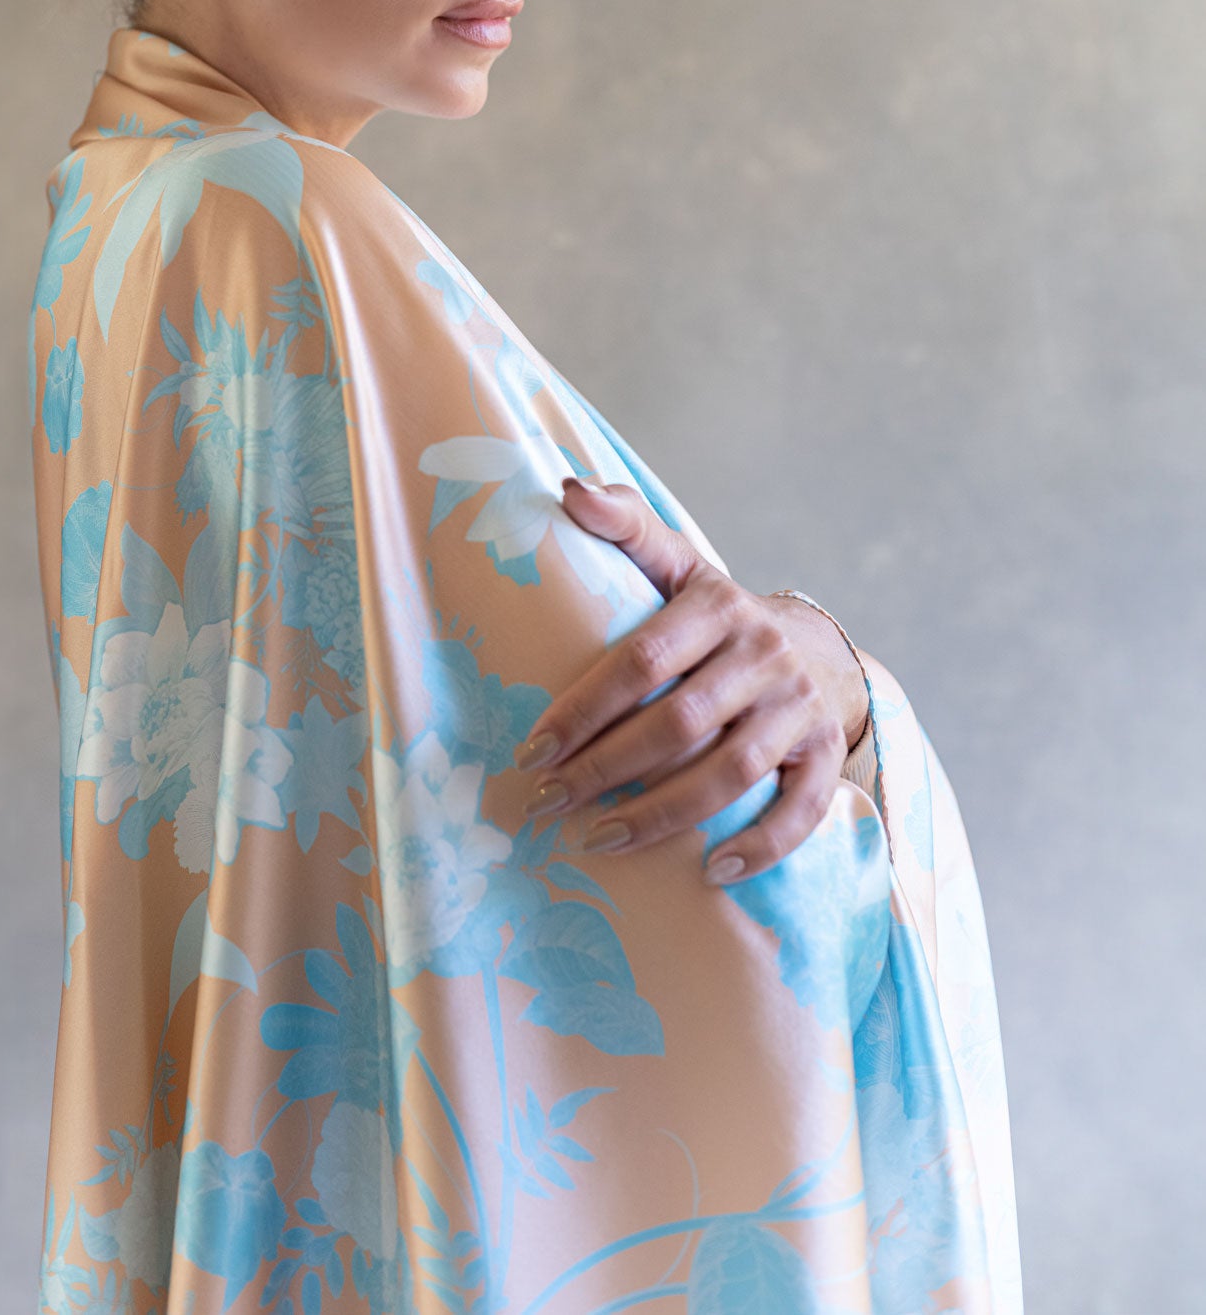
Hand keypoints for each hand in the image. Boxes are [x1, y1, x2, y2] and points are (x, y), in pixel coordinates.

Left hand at [512, 475, 866, 883]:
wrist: (816, 646)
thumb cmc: (718, 614)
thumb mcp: (677, 562)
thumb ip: (624, 523)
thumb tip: (565, 489)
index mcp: (717, 607)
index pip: (641, 662)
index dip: (584, 708)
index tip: (533, 749)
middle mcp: (762, 656)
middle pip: (678, 724)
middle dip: (606, 769)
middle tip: (550, 804)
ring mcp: (798, 709)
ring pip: (729, 773)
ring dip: (662, 815)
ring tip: (602, 838)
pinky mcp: (825, 755)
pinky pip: (800, 810)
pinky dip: (760, 845)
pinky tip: (709, 870)